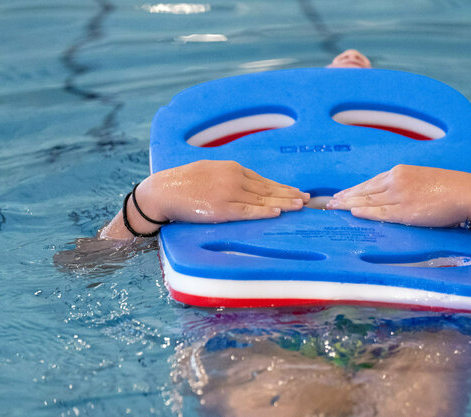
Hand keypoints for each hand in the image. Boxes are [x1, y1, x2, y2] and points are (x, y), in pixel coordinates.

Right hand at [142, 160, 308, 222]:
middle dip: (289, 194)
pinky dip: (264, 212)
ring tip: (300, 206)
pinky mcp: (222, 209)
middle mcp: (234, 179)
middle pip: (268, 189)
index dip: (282, 187)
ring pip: (263, 200)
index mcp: (232, 168)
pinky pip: (248, 212)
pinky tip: (278, 213)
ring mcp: (229, 194)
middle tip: (307, 199)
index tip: (296, 192)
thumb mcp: (210, 171)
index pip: (263, 180)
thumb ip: (229, 176)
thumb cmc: (184, 182)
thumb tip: (246, 183)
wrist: (164, 191)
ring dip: (283, 203)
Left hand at [326, 165, 470, 227]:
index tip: (341, 194)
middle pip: (363, 191)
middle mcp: (395, 180)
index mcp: (400, 172)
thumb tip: (396, 198)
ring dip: (347, 205)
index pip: (370, 182)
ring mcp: (399, 195)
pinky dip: (363, 213)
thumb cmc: (451, 190)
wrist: (467, 193)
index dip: (353, 190)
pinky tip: (351, 213)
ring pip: (366, 201)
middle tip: (328, 203)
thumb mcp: (424, 182)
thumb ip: (407, 187)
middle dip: (344, 196)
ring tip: (333, 209)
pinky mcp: (404, 211)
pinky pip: (378, 212)